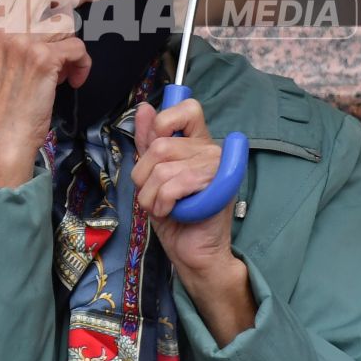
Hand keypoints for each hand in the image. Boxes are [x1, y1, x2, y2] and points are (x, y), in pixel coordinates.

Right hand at [0, 0, 91, 187]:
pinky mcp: (43, 58)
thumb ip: (15, 36)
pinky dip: (82, 65)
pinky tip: (74, 81)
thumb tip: (53, 18)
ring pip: (65, 21)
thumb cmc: (4, 105)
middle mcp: (3, 28)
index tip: (58, 8)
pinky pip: (78, 48)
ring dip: (71, 44)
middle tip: (70, 27)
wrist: (2, 138)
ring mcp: (23, 41)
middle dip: (63, 4)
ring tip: (65, 68)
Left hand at [131, 97, 238, 281]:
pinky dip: (161, 203)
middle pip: (160, 146)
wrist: (192, 251)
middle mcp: (211, 149)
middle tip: (153, 194)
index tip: (156, 146)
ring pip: (162, 168)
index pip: (188, 109)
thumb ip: (149, 142)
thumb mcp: (153, 175)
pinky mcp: (216, 187)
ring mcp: (217, 167)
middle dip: (144, 176)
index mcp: (197, 142)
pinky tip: (170, 211)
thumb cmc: (174, 214)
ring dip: (150, 195)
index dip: (165, 121)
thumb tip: (145, 109)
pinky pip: (173, 185)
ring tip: (162, 207)